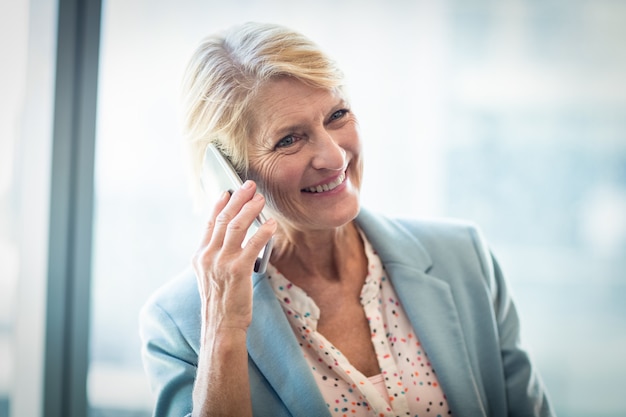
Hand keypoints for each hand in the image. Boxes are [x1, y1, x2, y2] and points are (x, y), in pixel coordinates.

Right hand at [192, 180, 275, 331]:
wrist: (221, 327)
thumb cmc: (221, 304)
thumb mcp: (210, 277)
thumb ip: (216, 258)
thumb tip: (230, 240)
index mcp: (200, 256)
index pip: (209, 224)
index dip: (219, 205)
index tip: (227, 192)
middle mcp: (207, 256)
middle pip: (223, 219)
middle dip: (237, 200)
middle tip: (249, 186)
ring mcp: (221, 263)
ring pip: (236, 227)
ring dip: (250, 209)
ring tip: (261, 199)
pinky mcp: (237, 270)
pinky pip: (252, 245)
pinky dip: (263, 232)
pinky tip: (271, 224)